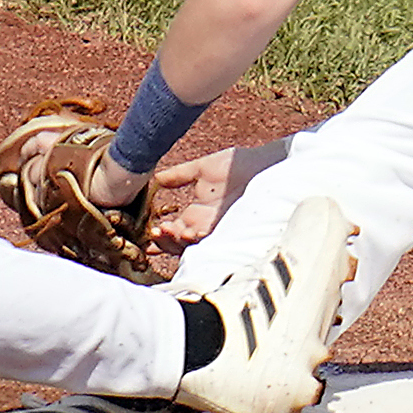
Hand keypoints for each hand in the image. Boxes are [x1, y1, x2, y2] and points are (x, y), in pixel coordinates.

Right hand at [146, 138, 292, 249]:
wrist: (266, 166)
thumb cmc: (239, 165)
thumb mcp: (203, 169)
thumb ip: (180, 175)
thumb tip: (156, 178)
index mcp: (197, 214)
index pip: (173, 231)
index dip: (159, 235)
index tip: (146, 231)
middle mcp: (205, 226)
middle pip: (178, 244)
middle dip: (164, 241)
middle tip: (154, 231)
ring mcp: (218, 231)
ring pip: (192, 246)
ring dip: (177, 242)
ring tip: (168, 231)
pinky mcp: (232, 232)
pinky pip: (212, 241)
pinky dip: (199, 239)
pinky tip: (189, 232)